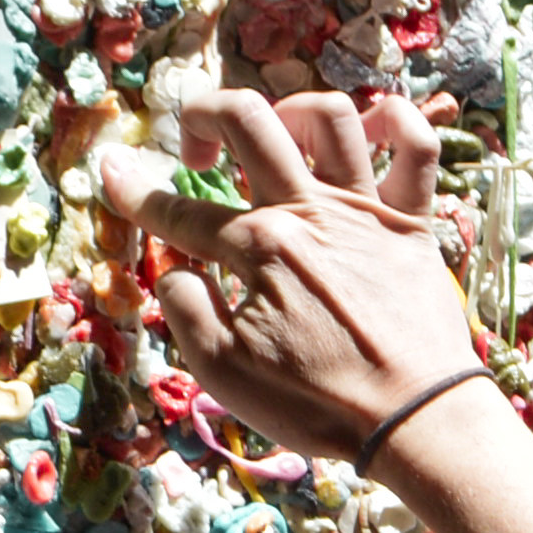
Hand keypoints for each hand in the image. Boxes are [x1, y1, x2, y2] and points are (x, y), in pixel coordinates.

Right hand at [86, 88, 483, 464]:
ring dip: (294, 112)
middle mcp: (310, 211)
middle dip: (203, 114)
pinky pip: (418, 148)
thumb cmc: (318, 404)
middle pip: (247, 121)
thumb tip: (174, 267)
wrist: (417, 420)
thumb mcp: (224, 373)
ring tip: (280, 143)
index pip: (181, 212)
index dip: (137, 193)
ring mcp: (368, 211)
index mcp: (258, 247)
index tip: (114, 173)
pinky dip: (398, 124)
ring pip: (331, 117)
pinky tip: (372, 134)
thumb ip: (185, 309)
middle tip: (195, 150)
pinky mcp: (415, 224)